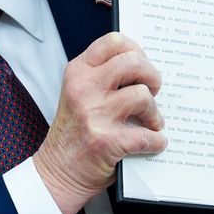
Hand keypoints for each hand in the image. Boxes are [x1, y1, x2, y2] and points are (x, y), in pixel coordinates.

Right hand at [33, 32, 165, 213]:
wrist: (57, 171)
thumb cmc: (73, 132)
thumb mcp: (78, 93)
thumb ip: (102, 77)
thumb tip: (144, 68)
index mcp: (78, 72)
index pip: (113, 42)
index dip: (136, 50)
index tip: (143, 62)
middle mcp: (84, 89)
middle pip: (133, 63)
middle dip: (151, 76)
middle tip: (153, 89)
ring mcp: (95, 114)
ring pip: (143, 96)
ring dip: (154, 112)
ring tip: (152, 121)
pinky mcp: (107, 142)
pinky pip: (146, 135)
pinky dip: (156, 141)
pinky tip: (154, 142)